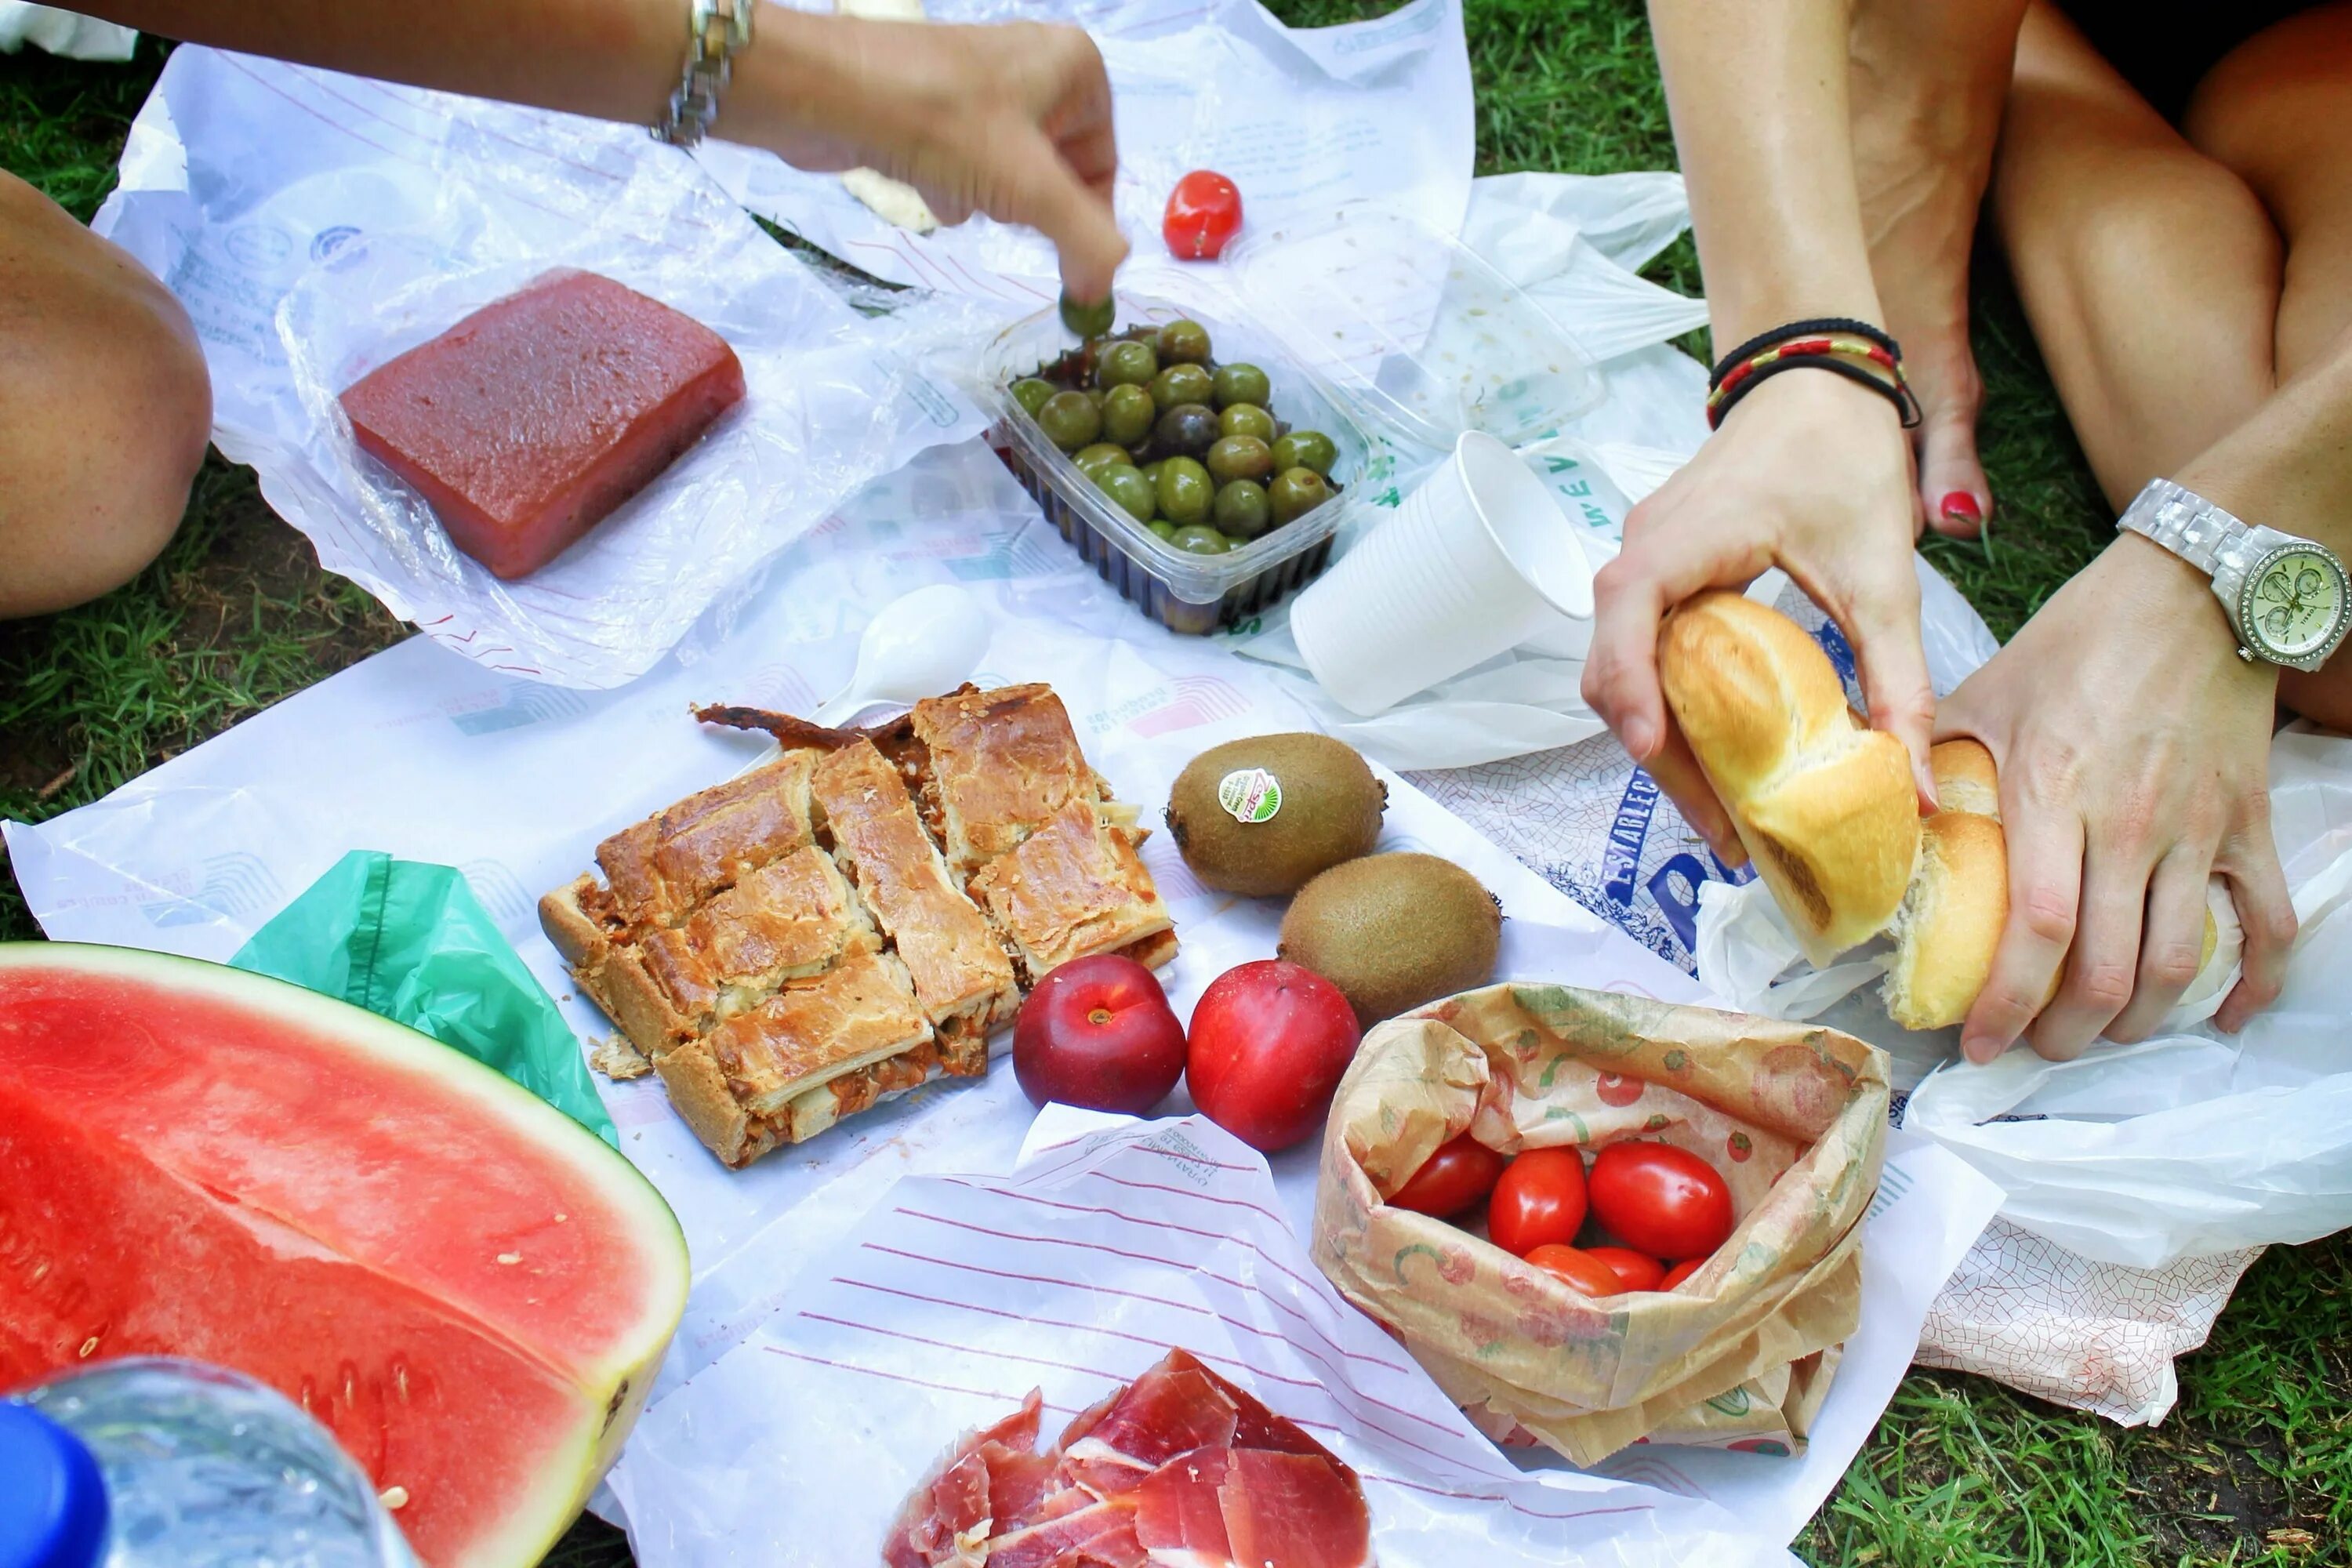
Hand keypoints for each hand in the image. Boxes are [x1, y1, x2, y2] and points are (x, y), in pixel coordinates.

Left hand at [750, 15, 1125, 300]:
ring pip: (1011, 174)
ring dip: (985, 197)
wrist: (829, 92)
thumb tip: (1105, 292)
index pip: (1103, 167)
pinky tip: (924, 177)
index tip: (1063, 267)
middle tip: (996, 204)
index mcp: (1077, 67)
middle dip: (1024, 203)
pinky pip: (968, 163)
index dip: (1082, 222)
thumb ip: (1085, 242)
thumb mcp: (1032, 190)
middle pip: (1057, 174)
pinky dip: (952, 182)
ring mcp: (984, 83)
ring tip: (954, 183)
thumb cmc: (943, 126)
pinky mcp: (938, 104)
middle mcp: (1037, 66)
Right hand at [1581, 368, 1939, 860]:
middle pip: (1615, 667)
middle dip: (1661, 755)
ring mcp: (1646, 560)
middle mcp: (1644, 550)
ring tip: (1723, 808)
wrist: (1817, 378)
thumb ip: (1899, 680)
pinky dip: (1671, 706)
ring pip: (1623, 667)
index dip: (1630, 687)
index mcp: (1684, 539)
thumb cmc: (1844, 456)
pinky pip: (1644, 651)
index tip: (1657, 753)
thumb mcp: (1884, 576)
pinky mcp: (1661, 571)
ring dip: (1663, 740)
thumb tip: (1913, 787)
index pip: (1625, 614)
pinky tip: (1720, 751)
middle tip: (1722, 830)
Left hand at [1939, 534, 2295, 1060]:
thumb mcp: (1983, 694)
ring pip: (2178, 963)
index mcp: (2052, 796)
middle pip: (2106, 970)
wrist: (2189, 592)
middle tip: (2035, 1046)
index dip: (2005, 1001)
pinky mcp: (2249, 823)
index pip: (2035, 931)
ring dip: (2136, 1021)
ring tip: (2099, 1033)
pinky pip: (2266, 921)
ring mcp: (2197, 830)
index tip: (1978, 1042)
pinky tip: (2223, 1016)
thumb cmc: (2076, 643)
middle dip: (2066, 1031)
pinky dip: (2253, 982)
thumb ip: (1926, 755)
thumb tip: (1873, 810)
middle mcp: (2129, 827)